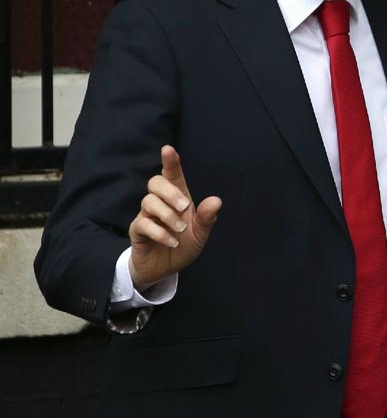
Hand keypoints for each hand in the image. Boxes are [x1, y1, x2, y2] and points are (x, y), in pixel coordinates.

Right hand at [127, 145, 221, 289]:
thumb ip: (207, 218)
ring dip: (167, 215)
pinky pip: (142, 224)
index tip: (168, 149)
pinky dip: (160, 232)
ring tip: (180, 230)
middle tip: (184, 207)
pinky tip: (172, 241)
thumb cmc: (183, 245)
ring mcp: (147, 215)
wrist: (165, 268)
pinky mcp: (137, 230)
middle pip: (155, 182)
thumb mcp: (200, 234)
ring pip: (148, 202)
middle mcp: (161, 203)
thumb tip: (216, 200)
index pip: (172, 175)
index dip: (170, 162)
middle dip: (170, 192)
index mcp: (178, 199)